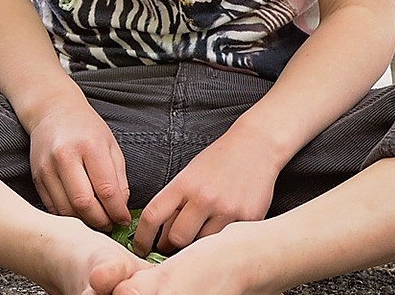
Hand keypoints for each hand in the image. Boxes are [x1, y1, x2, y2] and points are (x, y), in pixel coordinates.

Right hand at [25, 100, 132, 230]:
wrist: (53, 111)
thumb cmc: (86, 128)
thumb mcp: (110, 146)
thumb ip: (118, 178)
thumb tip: (120, 209)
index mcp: (89, 146)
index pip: (106, 189)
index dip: (117, 211)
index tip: (124, 220)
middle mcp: (65, 156)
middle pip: (83, 203)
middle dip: (100, 221)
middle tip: (110, 224)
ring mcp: (47, 167)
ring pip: (66, 209)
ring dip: (83, 222)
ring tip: (95, 220)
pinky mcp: (36, 176)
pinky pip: (52, 206)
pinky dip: (67, 216)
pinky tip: (78, 214)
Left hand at [132, 129, 278, 256]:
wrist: (255, 147)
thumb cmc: (219, 161)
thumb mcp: (189, 175)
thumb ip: (175, 203)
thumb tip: (160, 234)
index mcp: (183, 184)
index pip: (152, 216)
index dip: (141, 237)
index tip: (139, 247)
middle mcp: (203, 198)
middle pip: (176, 238)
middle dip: (171, 245)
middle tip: (172, 245)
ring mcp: (226, 210)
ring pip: (202, 245)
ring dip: (197, 246)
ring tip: (198, 236)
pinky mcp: (248, 219)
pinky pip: (226, 241)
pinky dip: (219, 242)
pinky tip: (221, 230)